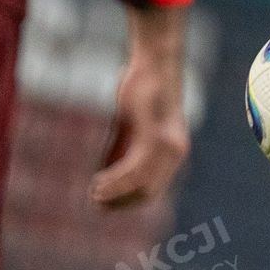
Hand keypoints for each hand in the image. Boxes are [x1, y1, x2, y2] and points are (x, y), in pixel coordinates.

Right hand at [91, 6, 190, 208]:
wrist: (154, 63)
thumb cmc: (141, 92)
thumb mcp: (129, 126)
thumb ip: (120, 150)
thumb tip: (104, 177)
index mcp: (172, 153)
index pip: (153, 190)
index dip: (128, 202)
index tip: (105, 206)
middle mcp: (175, 152)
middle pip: (148, 192)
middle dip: (120, 202)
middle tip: (96, 204)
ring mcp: (168, 145)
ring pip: (141, 182)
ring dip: (115, 192)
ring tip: (94, 196)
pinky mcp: (156, 134)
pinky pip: (136, 166)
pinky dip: (116, 178)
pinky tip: (98, 181)